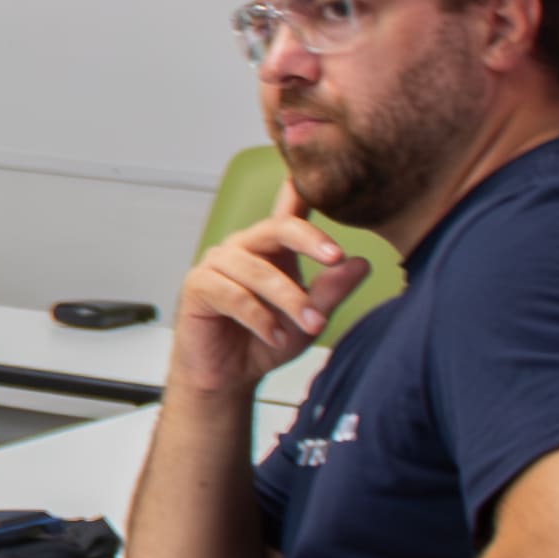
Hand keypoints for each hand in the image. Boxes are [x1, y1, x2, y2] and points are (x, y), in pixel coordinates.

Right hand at [168, 205, 363, 397]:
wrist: (230, 377)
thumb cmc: (268, 341)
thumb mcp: (310, 319)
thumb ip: (331, 292)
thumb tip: (360, 264)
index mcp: (273, 248)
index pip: (288, 211)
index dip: (301, 190)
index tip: (319, 180)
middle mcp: (244, 247)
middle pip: (275, 228)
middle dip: (308, 240)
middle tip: (336, 257)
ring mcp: (217, 264)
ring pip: (257, 270)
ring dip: (288, 298)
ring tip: (311, 324)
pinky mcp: (198, 286)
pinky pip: (233, 295)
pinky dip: (259, 317)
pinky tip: (274, 336)